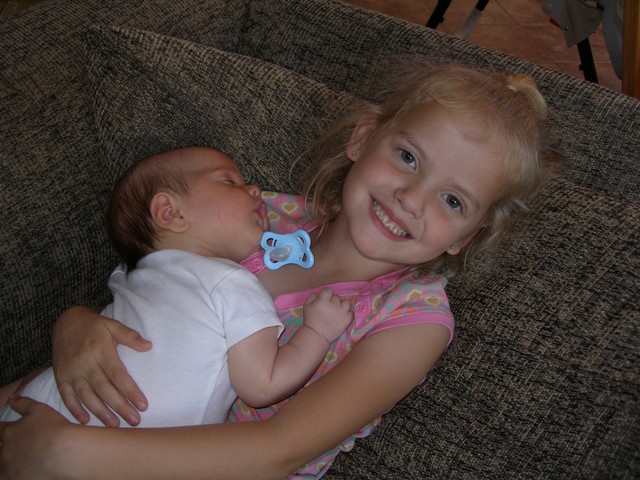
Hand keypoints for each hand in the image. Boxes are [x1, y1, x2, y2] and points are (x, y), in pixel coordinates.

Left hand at [0, 396, 71, 478]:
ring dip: (6, 461)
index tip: (5, 428)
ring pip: (1, 464)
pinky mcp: (15, 479)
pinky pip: (8, 477)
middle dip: (4, 445)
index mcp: (9, 432)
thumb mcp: (40, 410)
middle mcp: (5, 450)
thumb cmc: (54, 428)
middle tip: (16, 445)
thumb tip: (11, 398)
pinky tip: (18, 472)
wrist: (64, 452)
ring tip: (15, 460)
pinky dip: (11, 474)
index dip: (2, 427)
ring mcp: (9, 467)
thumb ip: (23, 403)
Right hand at [52, 306, 151, 426]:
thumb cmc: (94, 325)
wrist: (65, 322)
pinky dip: (74, 410)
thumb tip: (149, 346)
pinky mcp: (60, 377)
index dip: (131, 391)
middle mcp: (85, 363)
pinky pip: (67, 396)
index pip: (118, 375)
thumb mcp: (113, 325)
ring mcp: (71, 372)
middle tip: (135, 420)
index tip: (143, 405)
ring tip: (115, 425)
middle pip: (105, 389)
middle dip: (120, 407)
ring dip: (101, 412)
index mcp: (100, 351)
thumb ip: (130, 336)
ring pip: (87, 396)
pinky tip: (85, 421)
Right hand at [302, 288, 352, 343]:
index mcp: (323, 300)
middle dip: (333, 301)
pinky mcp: (347, 320)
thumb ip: (314, 296)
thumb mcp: (307, 305)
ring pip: (346, 303)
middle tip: (328, 309)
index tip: (324, 300)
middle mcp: (334, 305)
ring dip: (342, 306)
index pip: (328, 290)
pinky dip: (347, 313)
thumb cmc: (310, 320)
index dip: (326, 294)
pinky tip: (341, 316)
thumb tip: (321, 293)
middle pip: (336, 297)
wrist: (317, 335)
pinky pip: (351, 312)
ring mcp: (342, 312)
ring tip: (337, 311)